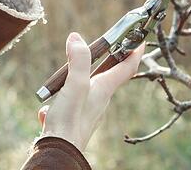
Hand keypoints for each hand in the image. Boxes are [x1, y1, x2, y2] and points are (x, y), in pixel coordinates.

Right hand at [36, 32, 145, 152]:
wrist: (59, 152)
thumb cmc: (69, 121)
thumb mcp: (75, 85)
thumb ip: (78, 61)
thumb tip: (77, 38)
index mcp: (104, 89)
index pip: (127, 67)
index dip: (135, 51)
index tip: (141, 38)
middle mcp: (100, 100)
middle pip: (110, 76)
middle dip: (110, 59)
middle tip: (106, 45)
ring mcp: (88, 111)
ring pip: (88, 90)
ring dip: (80, 79)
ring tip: (66, 75)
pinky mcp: (75, 120)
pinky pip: (70, 105)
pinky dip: (61, 102)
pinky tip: (48, 109)